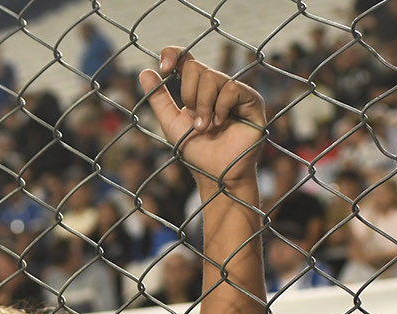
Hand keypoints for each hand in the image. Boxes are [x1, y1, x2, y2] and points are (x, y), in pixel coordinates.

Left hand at [140, 47, 265, 194]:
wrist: (216, 176)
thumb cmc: (197, 153)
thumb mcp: (171, 124)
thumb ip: (159, 99)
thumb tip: (144, 72)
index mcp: (197, 89)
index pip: (186, 59)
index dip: (174, 54)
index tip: (164, 68)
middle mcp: (217, 86)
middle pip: (197, 67)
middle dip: (189, 95)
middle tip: (195, 120)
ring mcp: (235, 92)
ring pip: (213, 77)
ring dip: (204, 106)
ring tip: (206, 128)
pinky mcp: (252, 101)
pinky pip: (232, 88)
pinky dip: (220, 108)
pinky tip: (221, 124)